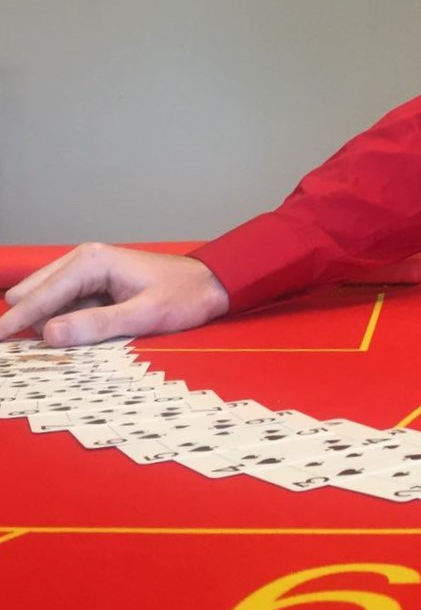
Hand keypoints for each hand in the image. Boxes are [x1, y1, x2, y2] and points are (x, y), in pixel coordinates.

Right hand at [0, 242, 229, 346]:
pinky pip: (63, 304)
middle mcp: (83, 260)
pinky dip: (60, 320)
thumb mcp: (145, 315)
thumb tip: (48, 334)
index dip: (14, 321)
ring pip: (44, 299)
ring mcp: (87, 271)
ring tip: (48, 342)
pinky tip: (71, 335)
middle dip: (24, 320)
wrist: (212, 283)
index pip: (40, 295)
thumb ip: (97, 325)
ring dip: (42, 322)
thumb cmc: (185, 296)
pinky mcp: (94, 284)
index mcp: (92, 262)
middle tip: (21, 349)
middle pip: (33, 293)